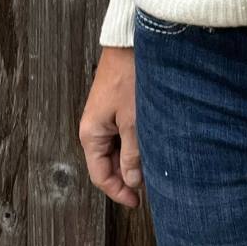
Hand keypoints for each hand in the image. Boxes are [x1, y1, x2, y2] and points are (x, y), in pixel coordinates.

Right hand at [79, 46, 143, 209]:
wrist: (130, 43)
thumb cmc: (129, 77)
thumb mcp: (133, 120)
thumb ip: (133, 154)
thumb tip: (132, 181)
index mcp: (91, 134)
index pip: (100, 176)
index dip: (119, 192)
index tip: (137, 202)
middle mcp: (94, 128)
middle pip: (108, 164)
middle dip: (128, 177)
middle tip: (152, 184)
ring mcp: (105, 118)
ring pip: (118, 150)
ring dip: (134, 159)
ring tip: (155, 164)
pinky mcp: (116, 107)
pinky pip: (123, 134)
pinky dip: (136, 143)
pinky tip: (152, 144)